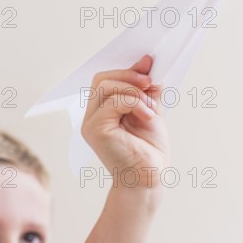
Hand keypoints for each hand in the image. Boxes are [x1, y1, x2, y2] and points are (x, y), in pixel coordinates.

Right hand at [81, 55, 170, 190]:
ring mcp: (90, 124)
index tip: (149, 66)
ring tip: (151, 108)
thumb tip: (147, 63)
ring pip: (106, 87)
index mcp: (101, 112)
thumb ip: (145, 89)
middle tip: (150, 82)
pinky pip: (114, 102)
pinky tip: (148, 117)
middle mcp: (91, 117)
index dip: (126, 70)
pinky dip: (135, 103)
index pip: (105, 80)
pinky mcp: (95, 130)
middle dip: (128, 76)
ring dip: (134, 92)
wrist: (149, 179)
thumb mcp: (150, 111)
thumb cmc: (149, 151)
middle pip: (101, 79)